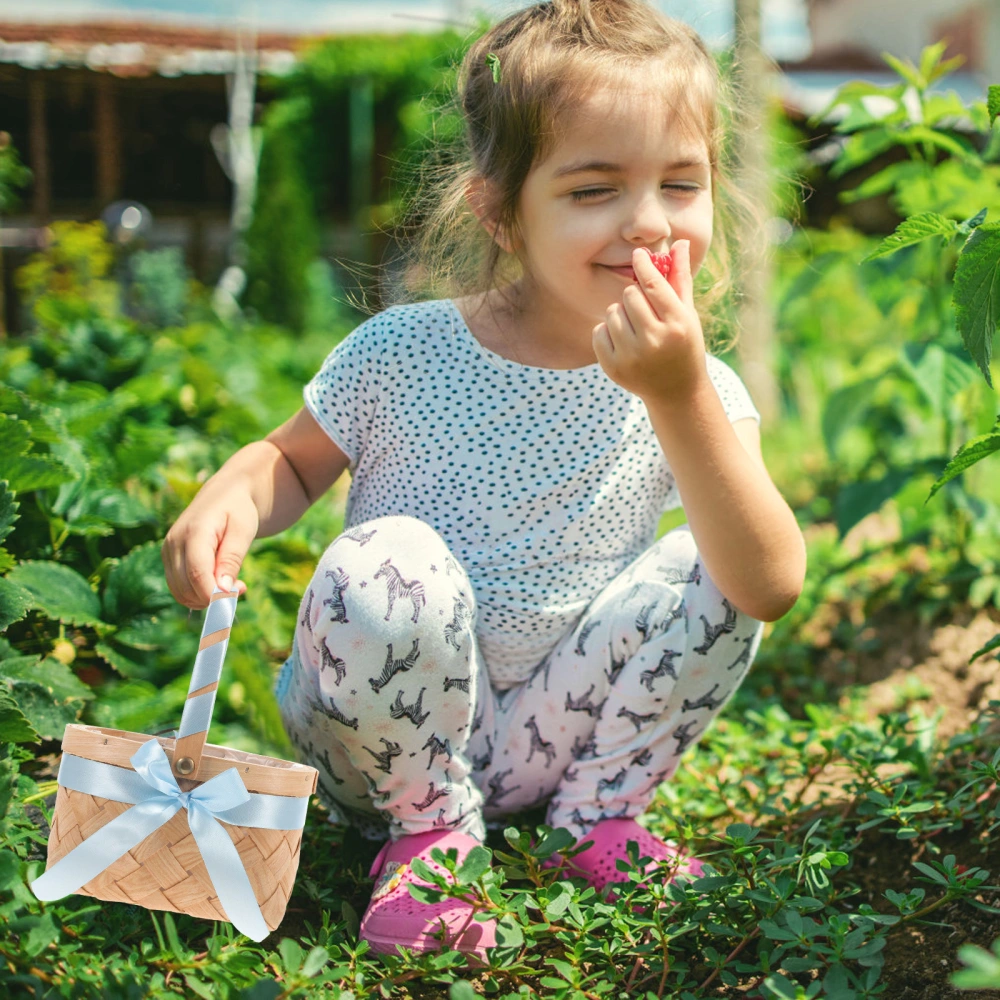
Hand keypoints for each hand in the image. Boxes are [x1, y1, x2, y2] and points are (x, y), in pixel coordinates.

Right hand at [161, 488, 255, 608]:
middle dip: (213, 596)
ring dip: (205, 598)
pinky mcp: (169, 558)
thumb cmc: (239, 512)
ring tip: (232, 585)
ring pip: (180, 591)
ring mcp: (168, 550)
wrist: (225, 495)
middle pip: (186, 586)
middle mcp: (174, 542)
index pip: (197, 573)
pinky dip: (198, 594)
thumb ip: (232, 560)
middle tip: (241, 587)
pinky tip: (218, 584)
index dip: (214, 593)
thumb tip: (222, 590)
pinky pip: (179, 587)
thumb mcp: (243, 532)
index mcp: (194, 532)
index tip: (236, 596)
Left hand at [592, 240, 709, 403]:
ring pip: (611, 312)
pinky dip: (607, 332)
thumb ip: (680, 278)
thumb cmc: (683, 344)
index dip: (644, 265)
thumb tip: (680, 243)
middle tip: (644, 309)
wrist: (676, 391)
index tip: (637, 255)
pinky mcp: (614, 368)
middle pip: (628, 295)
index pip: (653, 285)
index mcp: (677, 324)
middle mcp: (654, 341)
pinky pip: (598, 331)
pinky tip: (624, 342)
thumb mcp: (687, 313)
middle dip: (634, 297)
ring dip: (621, 314)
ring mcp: (632, 357)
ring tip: (636, 328)